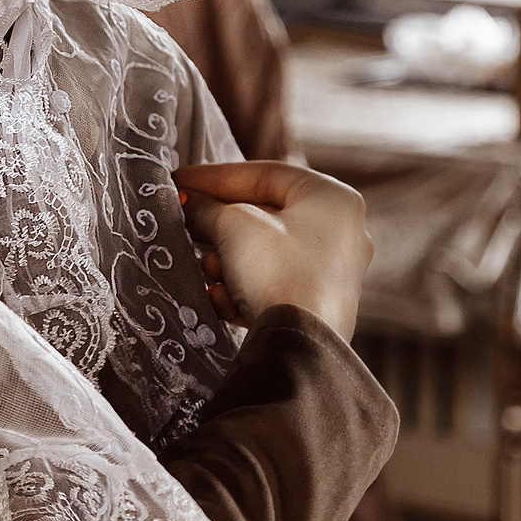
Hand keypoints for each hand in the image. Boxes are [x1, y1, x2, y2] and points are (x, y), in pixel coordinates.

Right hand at [171, 161, 370, 340]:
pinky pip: (273, 283)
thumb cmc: (276, 271)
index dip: (215, 176)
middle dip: (220, 224)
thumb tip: (191, 203)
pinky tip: (222, 298)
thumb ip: (208, 208)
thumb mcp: (234, 226)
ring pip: (266, 252)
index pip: (265, 174)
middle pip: (266, 214)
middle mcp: (342, 232)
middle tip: (185, 224)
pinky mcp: (319, 307)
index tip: (179, 181)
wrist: (300, 346)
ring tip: (207, 270)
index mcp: (333, 198)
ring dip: (227, 259)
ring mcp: (333, 272)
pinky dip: (243, 287)